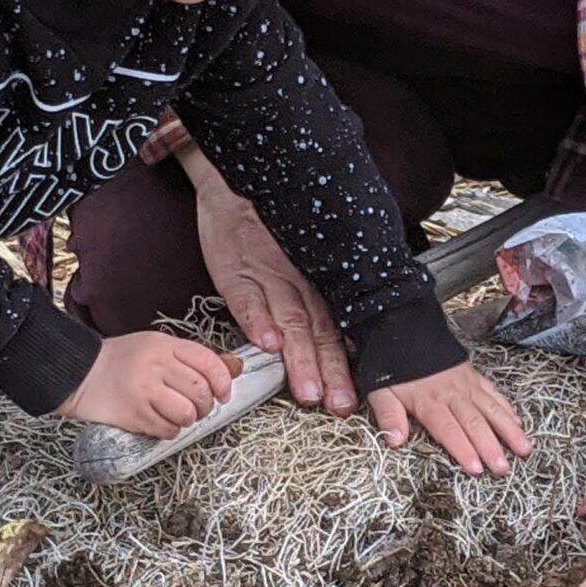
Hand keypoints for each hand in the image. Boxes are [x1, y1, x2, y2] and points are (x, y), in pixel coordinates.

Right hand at [57, 332, 235, 437]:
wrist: (79, 373)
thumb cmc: (121, 361)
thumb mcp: (158, 347)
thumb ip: (193, 359)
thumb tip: (234, 368)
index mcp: (165, 345)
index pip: (209, 363)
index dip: (223, 382)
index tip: (223, 394)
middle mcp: (156, 366)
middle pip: (201, 391)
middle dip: (206, 405)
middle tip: (198, 407)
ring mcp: (145, 391)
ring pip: (188, 414)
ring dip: (189, 420)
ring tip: (178, 415)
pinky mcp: (134, 415)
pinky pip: (168, 429)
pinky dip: (170, 430)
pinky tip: (160, 421)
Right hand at [185, 155, 357, 416]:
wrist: (236, 183)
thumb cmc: (271, 221)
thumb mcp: (304, 252)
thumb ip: (317, 291)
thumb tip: (339, 334)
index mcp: (313, 280)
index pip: (333, 328)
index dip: (342, 364)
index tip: (351, 397)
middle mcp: (295, 281)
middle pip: (316, 331)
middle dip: (326, 371)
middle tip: (335, 403)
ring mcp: (265, 277)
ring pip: (287, 321)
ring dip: (298, 357)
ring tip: (305, 388)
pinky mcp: (234, 271)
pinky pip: (246, 298)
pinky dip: (257, 320)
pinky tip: (266, 342)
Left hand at [367, 363, 532, 476]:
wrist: (405, 330)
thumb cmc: (392, 366)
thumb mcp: (380, 391)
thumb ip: (388, 416)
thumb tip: (394, 441)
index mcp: (429, 402)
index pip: (448, 430)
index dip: (463, 450)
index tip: (476, 468)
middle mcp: (452, 395)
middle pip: (474, 424)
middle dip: (491, 447)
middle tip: (504, 469)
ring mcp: (466, 385)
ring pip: (491, 409)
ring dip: (508, 430)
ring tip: (524, 449)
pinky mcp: (474, 376)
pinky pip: (494, 393)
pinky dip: (507, 408)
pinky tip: (518, 422)